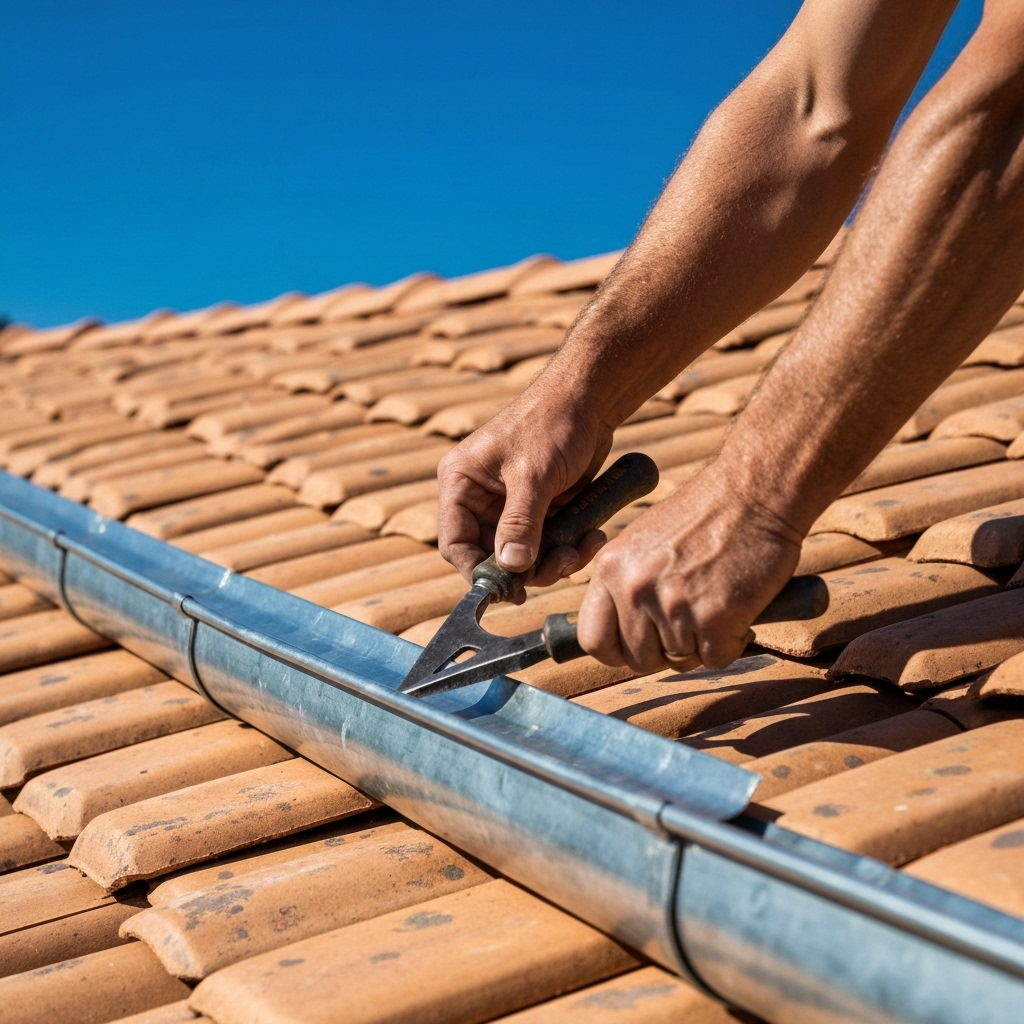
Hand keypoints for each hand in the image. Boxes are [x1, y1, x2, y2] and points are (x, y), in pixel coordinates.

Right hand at [437, 387, 613, 598]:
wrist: (591, 399)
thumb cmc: (552, 423)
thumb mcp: (533, 475)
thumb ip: (520, 523)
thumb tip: (511, 568)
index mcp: (461, 483)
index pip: (455, 543)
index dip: (478, 571)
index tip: (510, 590)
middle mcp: (481, 498)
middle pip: (492, 556)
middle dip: (527, 569)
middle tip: (560, 567)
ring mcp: (512, 505)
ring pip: (524, 555)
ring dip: (555, 560)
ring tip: (584, 547)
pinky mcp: (541, 509)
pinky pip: (549, 543)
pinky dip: (570, 547)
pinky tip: (593, 535)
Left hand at [577, 463, 803, 671]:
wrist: (753, 494)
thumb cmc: (702, 517)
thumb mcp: (641, 543)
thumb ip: (624, 584)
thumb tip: (619, 631)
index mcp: (610, 569)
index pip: (593, 639)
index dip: (617, 652)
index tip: (639, 647)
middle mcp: (635, 589)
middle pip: (638, 660)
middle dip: (665, 651)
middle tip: (689, 624)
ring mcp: (674, 605)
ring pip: (680, 661)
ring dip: (701, 644)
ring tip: (715, 606)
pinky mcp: (715, 618)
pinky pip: (716, 659)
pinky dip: (730, 643)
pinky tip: (737, 613)